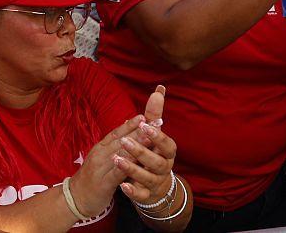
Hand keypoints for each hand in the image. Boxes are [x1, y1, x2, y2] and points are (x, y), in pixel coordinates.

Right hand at [69, 115, 143, 217]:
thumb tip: (125, 131)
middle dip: (137, 131)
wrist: (76, 197)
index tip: (143, 116)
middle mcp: (99, 155)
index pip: (116, 133)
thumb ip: (113, 147)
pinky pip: (116, 174)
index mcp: (100, 148)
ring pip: (119, 154)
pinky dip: (126, 166)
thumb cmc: (92, 177)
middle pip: (120, 141)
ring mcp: (100, 168)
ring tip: (149, 137)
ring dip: (135, 145)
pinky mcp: (103, 184)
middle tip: (151, 123)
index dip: (129, 125)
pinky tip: (137, 162)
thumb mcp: (101, 159)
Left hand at [118, 87, 177, 203]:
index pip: (167, 144)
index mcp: (167, 152)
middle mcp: (164, 167)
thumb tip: (159, 88)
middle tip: (125, 141)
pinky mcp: (146, 194)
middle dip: (141, 151)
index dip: (156, 135)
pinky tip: (123, 185)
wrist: (155, 184)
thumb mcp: (153, 135)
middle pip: (155, 161)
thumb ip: (154, 114)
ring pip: (146, 177)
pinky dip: (133, 191)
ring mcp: (155, 182)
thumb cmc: (154, 153)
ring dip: (132, 168)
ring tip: (117, 159)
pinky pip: (141, 195)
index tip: (144, 124)